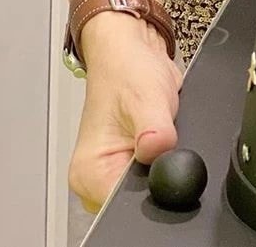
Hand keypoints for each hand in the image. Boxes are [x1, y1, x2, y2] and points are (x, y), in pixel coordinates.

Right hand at [68, 14, 182, 212]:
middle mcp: (96, 180)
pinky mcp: (131, 165)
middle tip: (158, 134)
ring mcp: (115, 174)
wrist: (132, 52)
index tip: (161, 157)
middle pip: (140, 196)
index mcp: (89, 173)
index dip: (153, 183)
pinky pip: (157, 171)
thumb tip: (159, 152)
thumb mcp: (146, 98)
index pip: (123, 204)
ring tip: (156, 128)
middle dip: (160, 170)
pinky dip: (166, 155)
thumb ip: (155, 130)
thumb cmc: (127, 70)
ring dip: (164, 160)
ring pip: (153, 183)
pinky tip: (160, 132)